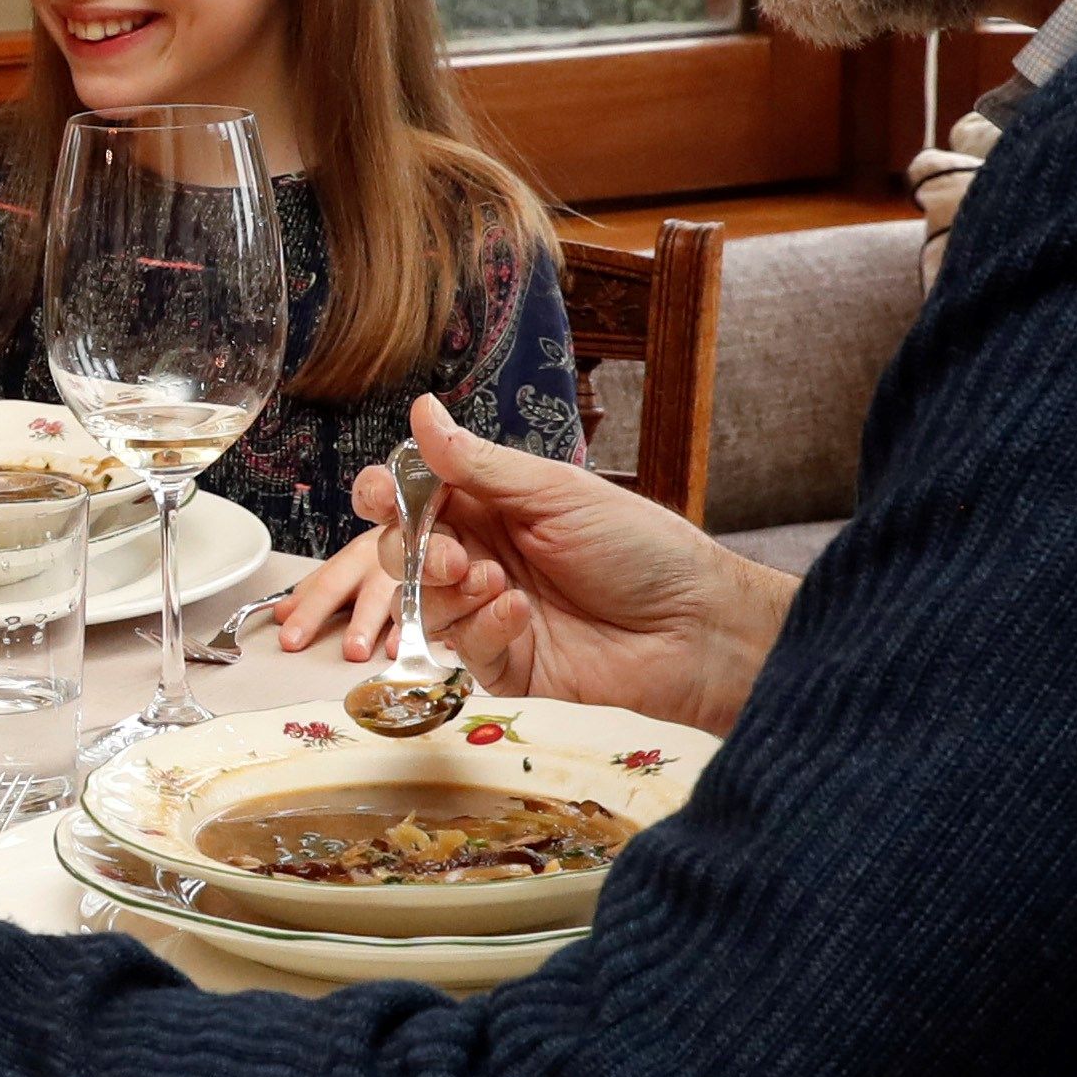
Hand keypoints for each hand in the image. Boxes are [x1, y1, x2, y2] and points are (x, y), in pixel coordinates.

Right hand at [267, 397, 794, 732]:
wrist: (696, 625)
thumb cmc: (641, 547)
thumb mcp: (557, 493)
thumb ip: (480, 463)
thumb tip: (421, 412)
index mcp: (494, 507)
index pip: (417, 497)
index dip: (387, 494)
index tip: (380, 495)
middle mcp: (485, 557)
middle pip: (404, 552)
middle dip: (413, 550)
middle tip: (450, 555)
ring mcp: (492, 613)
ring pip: (425, 605)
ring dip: (447, 591)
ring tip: (493, 583)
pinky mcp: (507, 665)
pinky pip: (466, 651)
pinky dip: (484, 629)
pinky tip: (520, 614)